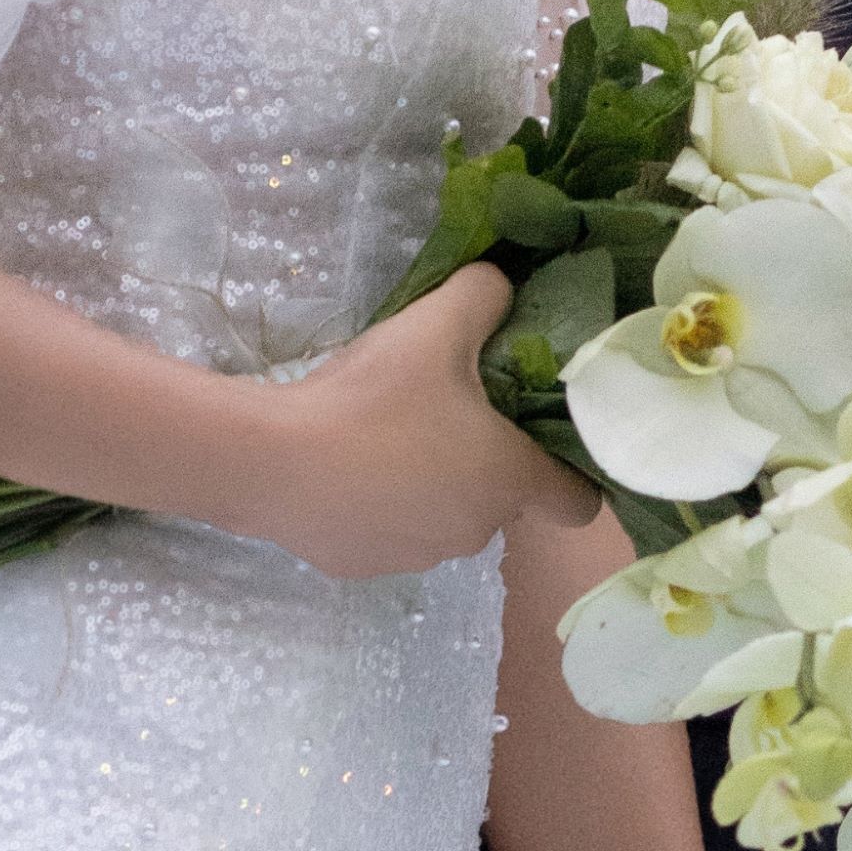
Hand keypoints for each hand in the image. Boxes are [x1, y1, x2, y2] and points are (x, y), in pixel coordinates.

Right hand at [254, 265, 590, 580]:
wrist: (273, 461)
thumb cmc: (371, 397)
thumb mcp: (435, 324)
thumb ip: (486, 295)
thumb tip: (503, 284)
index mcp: (508, 479)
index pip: (578, 501)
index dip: (573, 473)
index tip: (543, 440)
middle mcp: (477, 530)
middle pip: (503, 499)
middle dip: (485, 462)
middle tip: (445, 411)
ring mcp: (421, 556)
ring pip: (446, 517)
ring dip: (432, 485)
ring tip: (387, 436)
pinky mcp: (367, 566)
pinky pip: (391, 532)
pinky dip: (381, 507)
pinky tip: (347, 469)